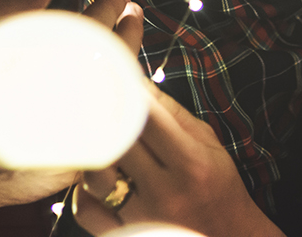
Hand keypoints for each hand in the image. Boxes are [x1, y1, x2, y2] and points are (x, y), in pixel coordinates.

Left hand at [70, 84, 281, 236]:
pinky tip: (95, 179)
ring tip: (98, 143)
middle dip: (103, 118)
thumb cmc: (218, 185)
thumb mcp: (208, 144)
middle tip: (95, 102)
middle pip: (116, 143)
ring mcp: (144, 217)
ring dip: (92, 155)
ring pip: (94, 176)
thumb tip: (138, 81)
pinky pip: (86, 210)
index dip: (125, 93)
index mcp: (191, 163)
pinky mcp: (127, 235)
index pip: (145, 118)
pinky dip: (83, 192)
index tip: (114, 79)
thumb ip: (173, 114)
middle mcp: (166, 191)